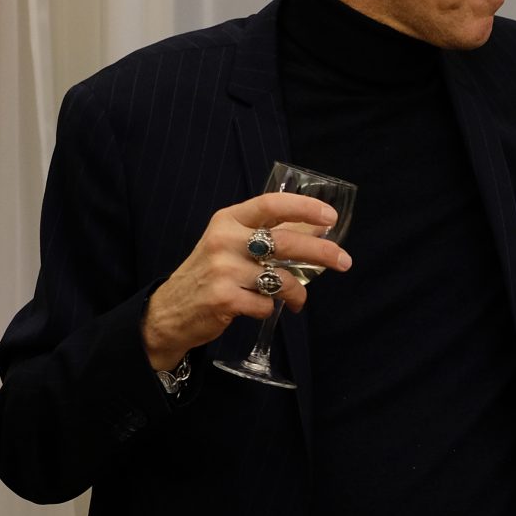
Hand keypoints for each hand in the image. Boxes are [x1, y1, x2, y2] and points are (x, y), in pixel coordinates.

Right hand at [142, 191, 350, 369]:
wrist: (170, 310)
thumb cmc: (209, 273)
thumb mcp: (229, 243)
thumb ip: (264, 234)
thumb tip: (315, 231)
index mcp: (228, 220)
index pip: (271, 204)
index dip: (304, 208)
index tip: (330, 217)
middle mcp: (224, 240)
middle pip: (285, 243)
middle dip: (322, 253)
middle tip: (344, 261)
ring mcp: (223, 270)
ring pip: (281, 279)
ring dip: (297, 293)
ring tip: (298, 300)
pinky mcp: (224, 299)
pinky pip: (266, 305)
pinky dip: (270, 309)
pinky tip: (260, 308)